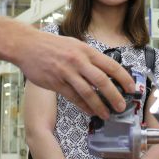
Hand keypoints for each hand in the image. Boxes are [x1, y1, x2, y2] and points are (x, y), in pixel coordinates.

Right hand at [15, 30, 134, 118]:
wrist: (27, 45)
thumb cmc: (51, 44)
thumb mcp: (74, 44)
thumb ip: (89, 56)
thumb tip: (105, 68)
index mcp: (86, 50)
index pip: (111, 66)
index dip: (124, 78)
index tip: (131, 87)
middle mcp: (78, 61)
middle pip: (102, 81)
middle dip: (115, 96)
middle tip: (122, 106)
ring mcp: (67, 73)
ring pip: (88, 93)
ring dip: (100, 106)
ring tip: (107, 114)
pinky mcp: (56, 83)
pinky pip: (73, 97)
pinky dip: (84, 106)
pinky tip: (90, 111)